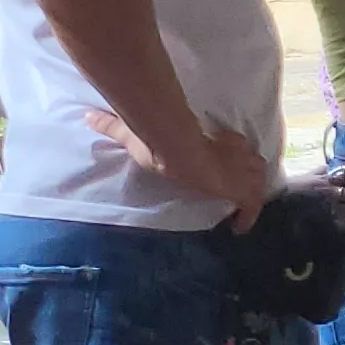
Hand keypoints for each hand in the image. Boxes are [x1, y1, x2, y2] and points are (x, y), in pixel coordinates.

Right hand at [84, 108, 273, 227]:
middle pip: (250, 163)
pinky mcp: (245, 192)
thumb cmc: (164, 142)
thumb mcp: (137, 133)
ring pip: (257, 181)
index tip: (219, 161)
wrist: (180, 152)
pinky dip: (248, 217)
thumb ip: (114, 125)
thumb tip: (87, 115)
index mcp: (221, 139)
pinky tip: (239, 228)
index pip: (233, 145)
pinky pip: (253, 207)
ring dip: (249, 191)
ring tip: (238, 205)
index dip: (229, 153)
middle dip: (245, 172)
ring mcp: (245, 173)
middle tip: (234, 184)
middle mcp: (239, 153)